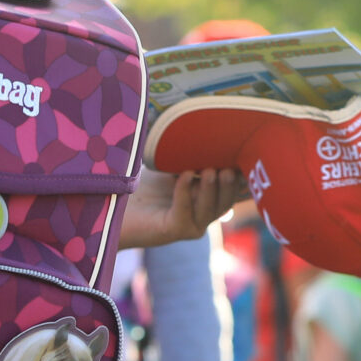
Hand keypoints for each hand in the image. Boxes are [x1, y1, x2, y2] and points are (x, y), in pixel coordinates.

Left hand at [119, 168, 240, 249]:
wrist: (115, 202)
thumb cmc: (145, 182)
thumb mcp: (176, 165)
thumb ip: (195, 156)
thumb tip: (214, 129)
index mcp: (206, 201)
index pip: (231, 193)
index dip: (240, 180)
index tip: (245, 160)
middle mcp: (201, 216)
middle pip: (224, 204)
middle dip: (228, 186)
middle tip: (229, 167)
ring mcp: (189, 227)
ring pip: (208, 211)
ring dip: (211, 190)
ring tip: (212, 170)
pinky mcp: (172, 231)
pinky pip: (184, 212)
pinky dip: (185, 192)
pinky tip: (183, 175)